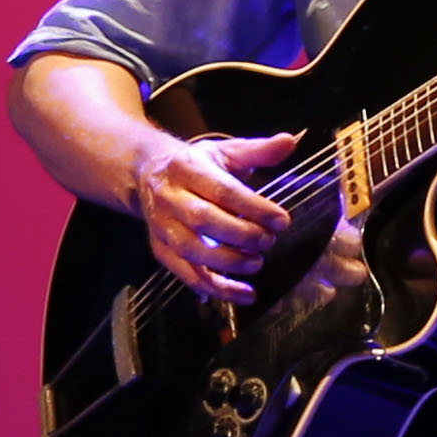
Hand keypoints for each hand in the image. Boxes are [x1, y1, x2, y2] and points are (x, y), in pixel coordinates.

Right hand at [134, 130, 300, 305]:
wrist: (147, 175)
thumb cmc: (196, 165)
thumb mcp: (224, 152)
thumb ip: (258, 151)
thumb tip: (290, 141)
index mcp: (188, 169)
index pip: (221, 190)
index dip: (252, 207)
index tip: (281, 220)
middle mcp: (170, 198)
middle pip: (203, 220)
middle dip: (239, 234)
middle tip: (269, 241)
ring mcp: (163, 227)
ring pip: (191, 250)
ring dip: (226, 262)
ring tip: (256, 264)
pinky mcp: (162, 250)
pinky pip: (186, 274)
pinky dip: (215, 287)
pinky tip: (243, 294)